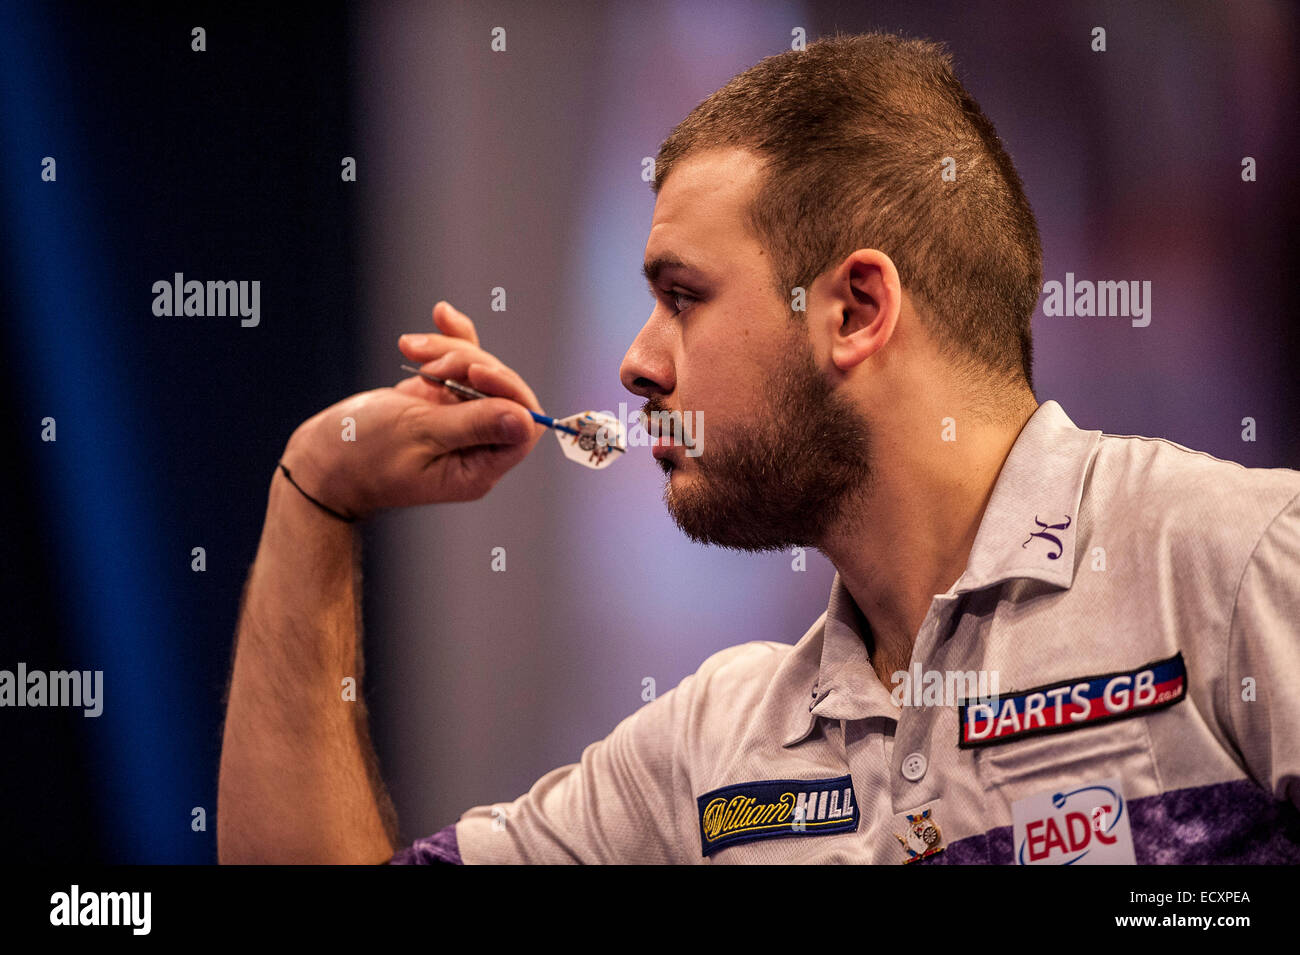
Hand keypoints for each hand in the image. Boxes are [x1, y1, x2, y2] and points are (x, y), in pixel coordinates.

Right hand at [281, 302, 545, 518]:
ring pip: (480, 371)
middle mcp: (477, 446)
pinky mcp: (442, 400)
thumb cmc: (361, 456)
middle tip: (430, 365)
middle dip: (471, 364)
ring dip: (451, 350)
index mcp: (478, 468)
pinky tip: (440, 315)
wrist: (322, 457)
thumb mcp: (418, 435)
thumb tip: (526, 420)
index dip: (510, 391)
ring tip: (411, 350)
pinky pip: (461, 365)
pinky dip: (450, 341)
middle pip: (504, 392)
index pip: (524, 426)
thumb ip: (473, 424)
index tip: (474, 372)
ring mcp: (461, 421)